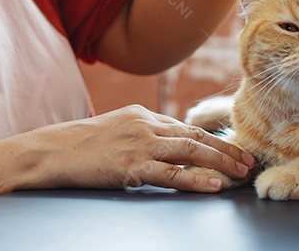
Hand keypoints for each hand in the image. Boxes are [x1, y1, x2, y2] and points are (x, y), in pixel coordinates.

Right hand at [18, 105, 253, 192]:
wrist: (51, 151)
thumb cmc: (79, 145)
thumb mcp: (114, 129)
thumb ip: (140, 134)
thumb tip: (166, 149)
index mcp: (141, 113)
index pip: (185, 126)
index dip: (211, 138)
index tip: (232, 148)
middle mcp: (144, 124)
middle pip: (195, 135)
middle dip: (225, 147)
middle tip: (248, 159)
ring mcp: (139, 144)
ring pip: (190, 151)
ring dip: (220, 161)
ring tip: (240, 172)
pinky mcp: (131, 166)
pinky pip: (171, 173)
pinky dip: (195, 178)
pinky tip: (213, 185)